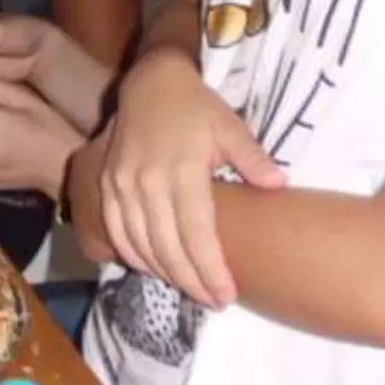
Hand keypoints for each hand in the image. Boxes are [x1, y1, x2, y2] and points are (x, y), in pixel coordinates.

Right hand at [73, 50, 285, 307]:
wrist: (149, 83)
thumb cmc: (196, 107)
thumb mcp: (230, 126)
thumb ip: (253, 159)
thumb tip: (279, 187)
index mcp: (181, 171)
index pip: (196, 234)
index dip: (210, 269)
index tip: (226, 294)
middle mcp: (146, 183)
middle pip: (167, 248)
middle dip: (191, 281)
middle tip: (214, 301)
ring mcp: (121, 186)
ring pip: (140, 246)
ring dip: (165, 274)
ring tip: (191, 288)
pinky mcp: (106, 187)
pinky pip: (117, 233)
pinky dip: (135, 256)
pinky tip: (155, 268)